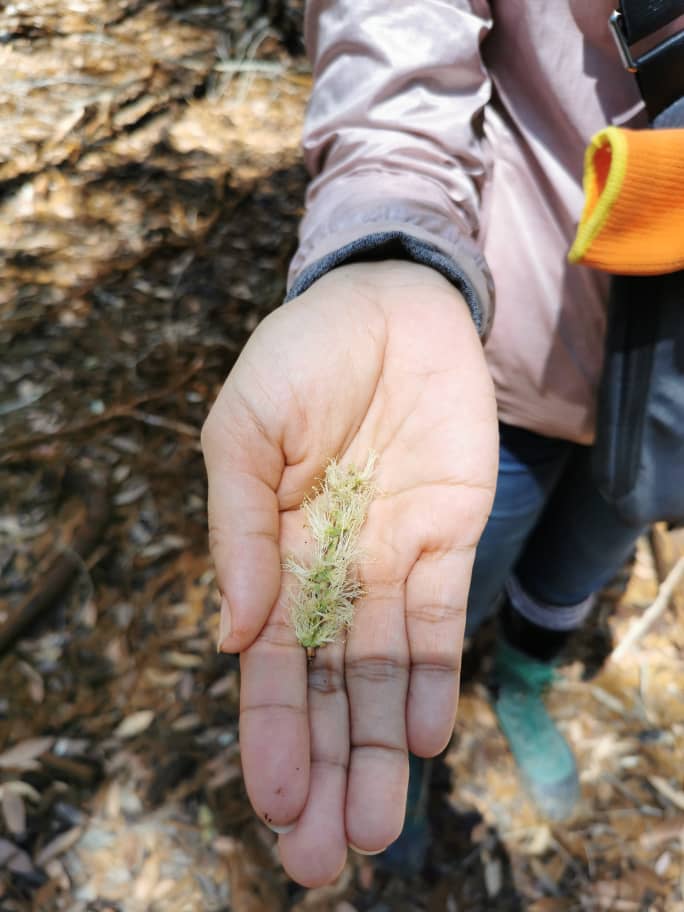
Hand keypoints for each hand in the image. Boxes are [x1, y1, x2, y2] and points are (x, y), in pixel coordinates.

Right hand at [202, 261, 497, 885]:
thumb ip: (236, 532)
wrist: (386, 305)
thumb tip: (230, 635)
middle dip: (326, 767)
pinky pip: (442, 618)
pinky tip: (424, 735)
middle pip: (329, 687)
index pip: (270, 661)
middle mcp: (332, 570)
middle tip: (321, 855)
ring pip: (386, 671)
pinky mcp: (449, 535)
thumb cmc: (299, 360)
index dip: (270, 730)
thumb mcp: (243, 434)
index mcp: (272, 552)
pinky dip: (435, 676)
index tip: (273, 800)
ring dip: (380, 747)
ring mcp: (393, 558)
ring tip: (376, 824)